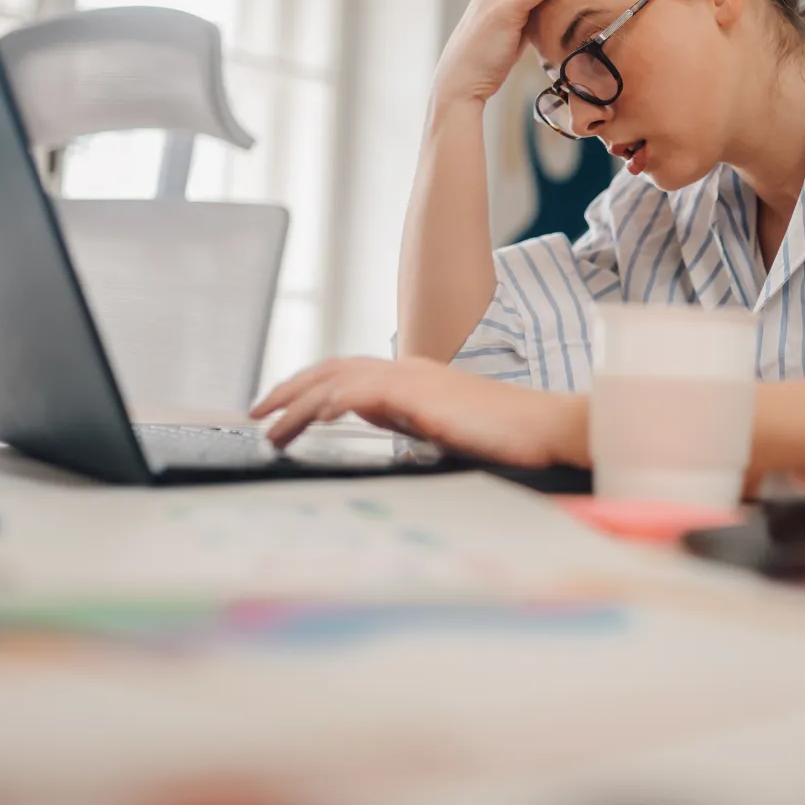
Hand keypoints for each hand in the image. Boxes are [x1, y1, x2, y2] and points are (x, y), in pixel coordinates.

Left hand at [251, 356, 586, 467]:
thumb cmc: (508, 436)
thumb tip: (374, 423)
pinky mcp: (420, 394)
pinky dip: (328, 403)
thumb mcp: (444, 429)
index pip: (348, 372)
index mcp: (415, 377)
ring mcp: (414, 378)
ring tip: (269, 425)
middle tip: (257, 411)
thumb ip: (407, 420)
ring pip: (338, 378)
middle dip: (289, 388)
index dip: (310, 386)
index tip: (282, 408)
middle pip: (333, 367)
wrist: (546, 427)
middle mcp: (409, 369)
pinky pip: (360, 393)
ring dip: (298, 401)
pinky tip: (309, 420)